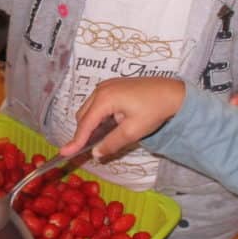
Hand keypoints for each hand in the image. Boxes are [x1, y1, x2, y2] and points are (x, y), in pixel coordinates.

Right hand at [59, 78, 184, 159]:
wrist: (173, 92)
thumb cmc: (154, 110)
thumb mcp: (133, 131)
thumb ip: (111, 143)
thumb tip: (95, 154)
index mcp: (104, 99)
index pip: (85, 124)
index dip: (75, 141)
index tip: (64, 153)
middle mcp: (101, 89)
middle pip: (83, 115)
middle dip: (83, 132)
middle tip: (88, 148)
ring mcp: (106, 85)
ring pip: (89, 108)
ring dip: (91, 123)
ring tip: (101, 137)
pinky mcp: (113, 85)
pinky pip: (97, 102)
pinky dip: (97, 115)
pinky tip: (108, 124)